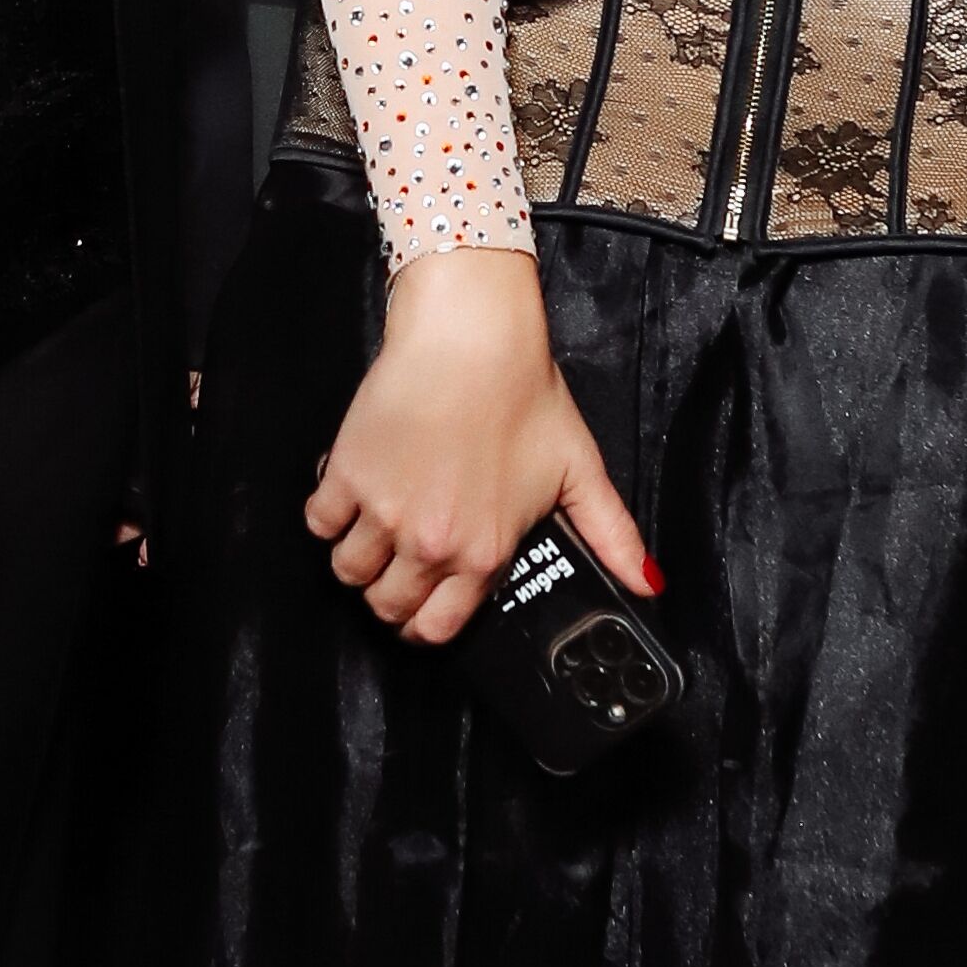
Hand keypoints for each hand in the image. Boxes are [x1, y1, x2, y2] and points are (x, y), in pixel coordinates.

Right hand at [305, 247, 657, 647]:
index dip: (423, 625)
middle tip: (398, 563)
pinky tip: (351, 491)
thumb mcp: (577, 468)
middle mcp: (431, 544)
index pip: (435, 629)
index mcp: (483, 552)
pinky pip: (319, 522)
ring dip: (357, 556)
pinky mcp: (347, 475)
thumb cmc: (524, 393)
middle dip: (389, 594)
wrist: (471, 337)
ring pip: (346, 571)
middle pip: (385, 606)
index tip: (421, 607)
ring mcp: (384, 512)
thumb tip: (648, 584)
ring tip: (374, 527)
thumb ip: (611, 533)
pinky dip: (329, 513)